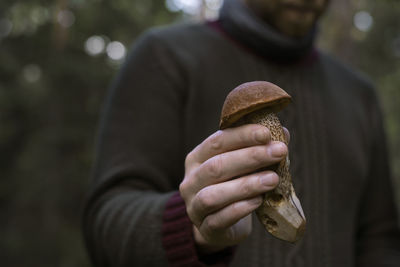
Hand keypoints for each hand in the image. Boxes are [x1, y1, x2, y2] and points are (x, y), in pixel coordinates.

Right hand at [179, 124, 288, 252]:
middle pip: (216, 166)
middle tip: (279, 151)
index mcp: (197, 158)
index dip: (241, 136)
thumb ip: (258, 149)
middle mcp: (191, 180)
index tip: (267, 133)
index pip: (217, 141)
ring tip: (273, 179)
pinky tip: (259, 201)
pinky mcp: (205, 228)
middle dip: (250, 157)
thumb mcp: (242, 166)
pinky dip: (240, 209)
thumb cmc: (232, 187)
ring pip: (214, 194)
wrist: (219, 225)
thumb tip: (283, 133)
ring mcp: (194, 206)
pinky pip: (220, 219)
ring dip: (245, 185)